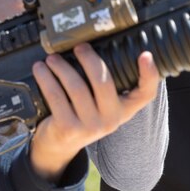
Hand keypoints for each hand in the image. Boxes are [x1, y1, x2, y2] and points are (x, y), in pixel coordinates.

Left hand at [28, 45, 158, 182]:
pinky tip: (40, 70)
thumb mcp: (99, 104)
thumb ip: (103, 83)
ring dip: (61, 67)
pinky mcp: (68, 129)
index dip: (149, 74)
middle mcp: (112, 120)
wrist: (58, 146)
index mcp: (124, 110)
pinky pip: (56, 96)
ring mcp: (90, 126)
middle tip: (78, 47)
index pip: (145, 94)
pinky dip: (46, 79)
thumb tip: (93, 44)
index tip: (145, 54)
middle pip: (104, 82)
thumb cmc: (80, 114)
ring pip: (76, 87)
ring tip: (52, 58)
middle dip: (88, 59)